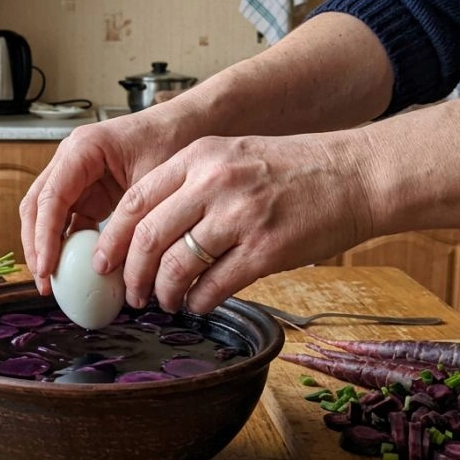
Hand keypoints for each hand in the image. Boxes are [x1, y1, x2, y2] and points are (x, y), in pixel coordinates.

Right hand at [20, 112, 189, 293]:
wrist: (187, 127)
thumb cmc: (171, 141)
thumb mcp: (153, 181)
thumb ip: (131, 222)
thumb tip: (111, 268)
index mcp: (83, 149)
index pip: (51, 197)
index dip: (44, 236)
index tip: (47, 267)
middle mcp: (71, 160)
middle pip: (37, 206)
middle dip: (36, 245)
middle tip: (44, 280)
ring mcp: (76, 176)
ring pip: (46, 215)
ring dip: (46, 247)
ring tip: (52, 281)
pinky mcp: (87, 192)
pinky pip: (67, 221)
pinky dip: (66, 245)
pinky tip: (72, 270)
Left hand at [94, 132, 375, 313]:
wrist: (356, 175)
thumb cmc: (295, 169)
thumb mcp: (233, 155)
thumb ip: (191, 183)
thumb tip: (148, 228)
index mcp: (199, 156)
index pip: (135, 201)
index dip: (111, 238)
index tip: (103, 261)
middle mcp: (214, 182)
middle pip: (147, 237)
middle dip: (130, 274)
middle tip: (130, 293)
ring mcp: (240, 216)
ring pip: (176, 266)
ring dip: (163, 293)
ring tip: (165, 302)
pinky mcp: (266, 250)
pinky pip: (214, 286)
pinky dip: (198, 302)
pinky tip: (198, 304)